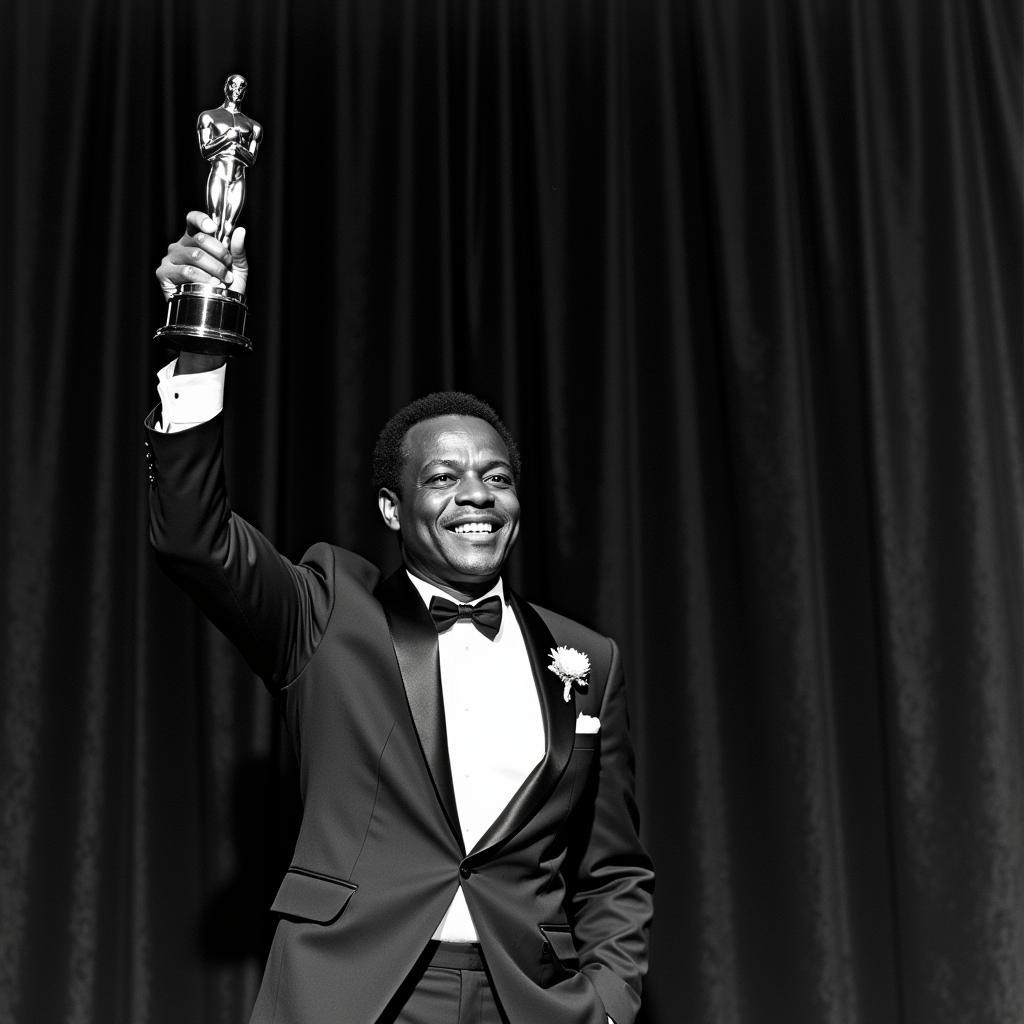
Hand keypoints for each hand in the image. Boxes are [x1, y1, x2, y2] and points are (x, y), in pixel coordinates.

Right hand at [155, 211, 249, 373]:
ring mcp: (169, 259)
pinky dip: (202, 279)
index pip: (193, 221)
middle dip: (220, 254)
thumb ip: (237, 251)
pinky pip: (186, 271)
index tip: (214, 228)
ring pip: (194, 255)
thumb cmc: (224, 290)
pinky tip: (210, 286)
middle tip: (228, 269)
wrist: (216, 314)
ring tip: (222, 281)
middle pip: (199, 239)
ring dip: (214, 269)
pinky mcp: (163, 274)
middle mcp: (179, 247)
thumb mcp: (236, 269)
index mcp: (194, 240)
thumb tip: (239, 230)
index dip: (202, 220)